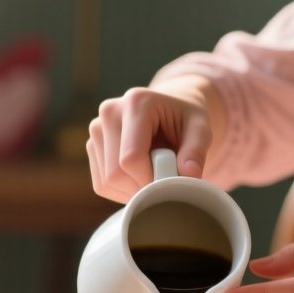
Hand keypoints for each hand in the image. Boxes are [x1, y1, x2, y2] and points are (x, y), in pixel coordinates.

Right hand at [86, 78, 213, 201]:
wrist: (169, 112)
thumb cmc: (185, 120)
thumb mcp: (201, 128)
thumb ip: (197, 150)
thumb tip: (189, 174)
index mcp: (136, 102)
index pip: (131, 158)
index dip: (150, 180)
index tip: (170, 182)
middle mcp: (109, 112)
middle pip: (115, 173)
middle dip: (142, 187)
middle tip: (164, 181)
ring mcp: (96, 129)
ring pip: (106, 182)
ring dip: (132, 190)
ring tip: (153, 174)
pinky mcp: (92, 146)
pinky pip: (101, 184)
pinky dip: (122, 190)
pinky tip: (139, 176)